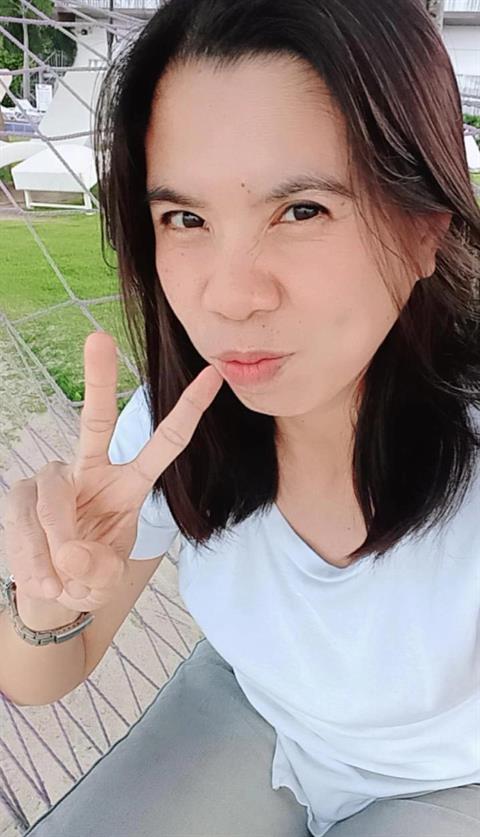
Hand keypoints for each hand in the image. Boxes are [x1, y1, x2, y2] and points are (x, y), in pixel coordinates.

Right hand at [4, 331, 223, 613]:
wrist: (50, 595)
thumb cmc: (87, 575)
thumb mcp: (105, 578)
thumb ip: (96, 568)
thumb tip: (70, 553)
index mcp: (128, 485)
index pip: (164, 444)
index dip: (188, 411)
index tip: (213, 375)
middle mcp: (92, 471)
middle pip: (97, 422)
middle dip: (99, 380)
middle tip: (99, 338)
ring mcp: (55, 481)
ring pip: (54, 499)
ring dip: (58, 546)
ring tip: (62, 579)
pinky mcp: (21, 496)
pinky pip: (28, 523)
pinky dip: (37, 559)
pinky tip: (45, 578)